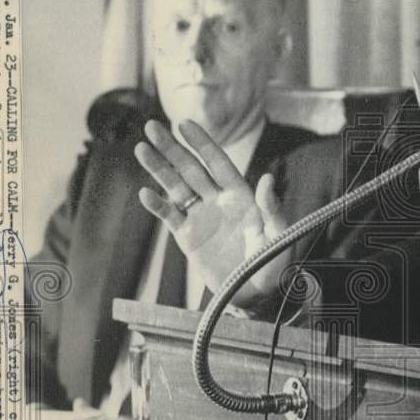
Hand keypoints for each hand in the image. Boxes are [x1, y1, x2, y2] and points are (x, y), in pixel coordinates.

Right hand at [135, 119, 291, 305]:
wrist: (254, 295)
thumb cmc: (273, 263)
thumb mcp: (278, 236)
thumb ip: (271, 209)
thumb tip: (267, 178)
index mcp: (240, 196)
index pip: (218, 163)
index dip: (202, 144)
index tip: (185, 124)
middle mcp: (218, 201)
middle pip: (190, 169)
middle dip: (172, 148)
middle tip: (151, 126)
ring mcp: (201, 218)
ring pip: (176, 187)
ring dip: (159, 169)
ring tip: (141, 149)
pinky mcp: (188, 237)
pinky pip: (170, 217)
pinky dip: (158, 206)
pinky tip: (145, 193)